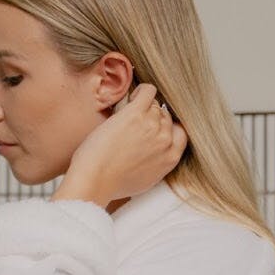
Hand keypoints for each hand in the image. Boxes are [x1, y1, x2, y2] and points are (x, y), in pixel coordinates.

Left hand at [55, 83, 186, 207]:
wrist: (95, 181)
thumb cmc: (112, 184)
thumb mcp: (147, 179)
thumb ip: (158, 163)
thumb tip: (156, 154)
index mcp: (171, 157)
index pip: (179, 131)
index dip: (166, 127)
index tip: (154, 127)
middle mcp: (165, 140)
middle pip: (164, 117)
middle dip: (150, 118)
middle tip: (133, 123)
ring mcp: (152, 125)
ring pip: (154, 105)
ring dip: (142, 107)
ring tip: (127, 114)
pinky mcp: (135, 114)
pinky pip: (147, 92)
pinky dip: (141, 91)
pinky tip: (132, 96)